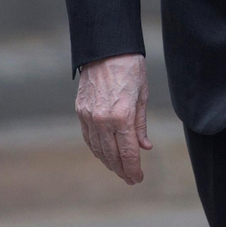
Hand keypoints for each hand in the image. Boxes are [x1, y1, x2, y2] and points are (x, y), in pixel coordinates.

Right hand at [75, 53, 150, 183]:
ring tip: (118, 169)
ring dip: (108, 162)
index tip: (138, 178)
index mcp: (122, 116)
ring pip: (98, 149)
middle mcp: (103, 120)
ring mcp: (89, 116)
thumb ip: (141, 124)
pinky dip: (96, 148)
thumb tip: (145, 146)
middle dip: (122, 170)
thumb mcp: (142, 95)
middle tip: (130, 178)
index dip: (134, 169)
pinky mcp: (80, 110)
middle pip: (112, 155)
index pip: (128, 153)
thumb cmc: (129, 68)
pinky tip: (104, 153)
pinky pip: (88, 137)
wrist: (106, 48)